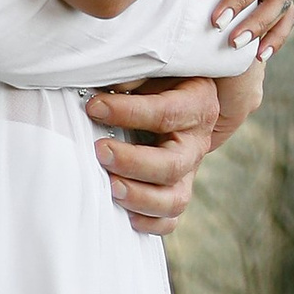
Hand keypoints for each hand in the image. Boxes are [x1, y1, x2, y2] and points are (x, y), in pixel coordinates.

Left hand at [84, 73, 220, 233]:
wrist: (186, 99)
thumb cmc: (164, 81)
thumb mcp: (158, 70)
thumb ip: (137, 77)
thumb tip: (109, 86)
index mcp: (198, 104)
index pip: (165, 113)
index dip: (128, 112)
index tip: (94, 106)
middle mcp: (198, 142)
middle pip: (171, 165)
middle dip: (132, 162)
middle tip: (100, 151)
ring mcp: (191, 171)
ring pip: (174, 199)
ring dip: (139, 198)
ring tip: (110, 187)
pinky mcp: (179, 191)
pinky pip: (170, 219)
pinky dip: (148, 223)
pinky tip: (124, 213)